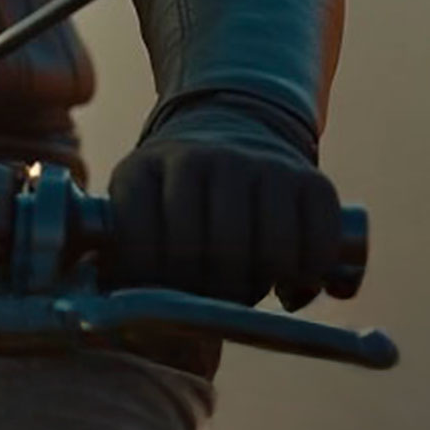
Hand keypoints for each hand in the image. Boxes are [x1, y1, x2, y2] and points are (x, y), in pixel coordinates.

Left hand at [107, 132, 340, 307]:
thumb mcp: (139, 202)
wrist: (232, 125)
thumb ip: (124, 252)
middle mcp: (203, 158)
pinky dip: (308, 277)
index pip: (143, 239)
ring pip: (269, 251)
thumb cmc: (178, 191)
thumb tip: (112, 304)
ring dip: (261, 287)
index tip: (163, 300)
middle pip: (212, 252)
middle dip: (212, 294)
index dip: (153, 284)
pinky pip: (317, 245)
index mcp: (145, 168)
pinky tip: (289, 281)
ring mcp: (260, 165)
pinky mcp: (312, 181)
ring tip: (246, 289)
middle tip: (212, 303)